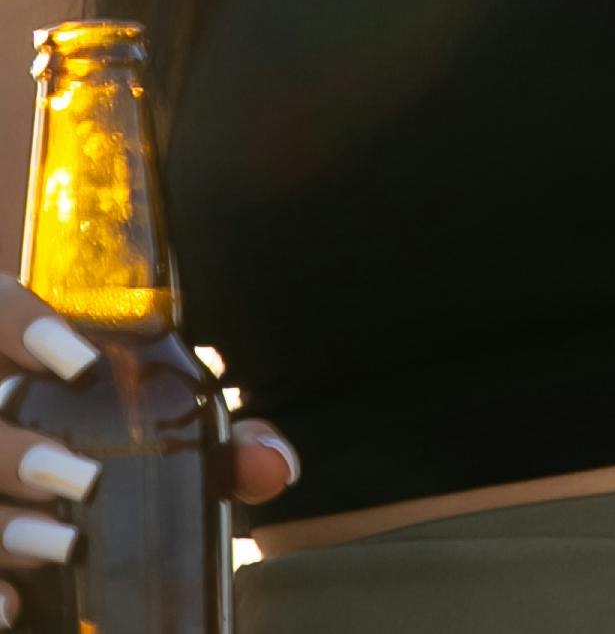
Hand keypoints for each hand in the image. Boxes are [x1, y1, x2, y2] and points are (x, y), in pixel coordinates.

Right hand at [3, 289, 298, 627]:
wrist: (66, 469)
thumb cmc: (112, 431)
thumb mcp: (162, 420)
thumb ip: (217, 433)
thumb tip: (273, 464)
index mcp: (21, 351)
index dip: (22, 323)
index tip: (81, 363)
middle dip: (15, 448)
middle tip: (81, 477)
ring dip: (5, 522)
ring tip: (62, 545)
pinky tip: (12, 606)